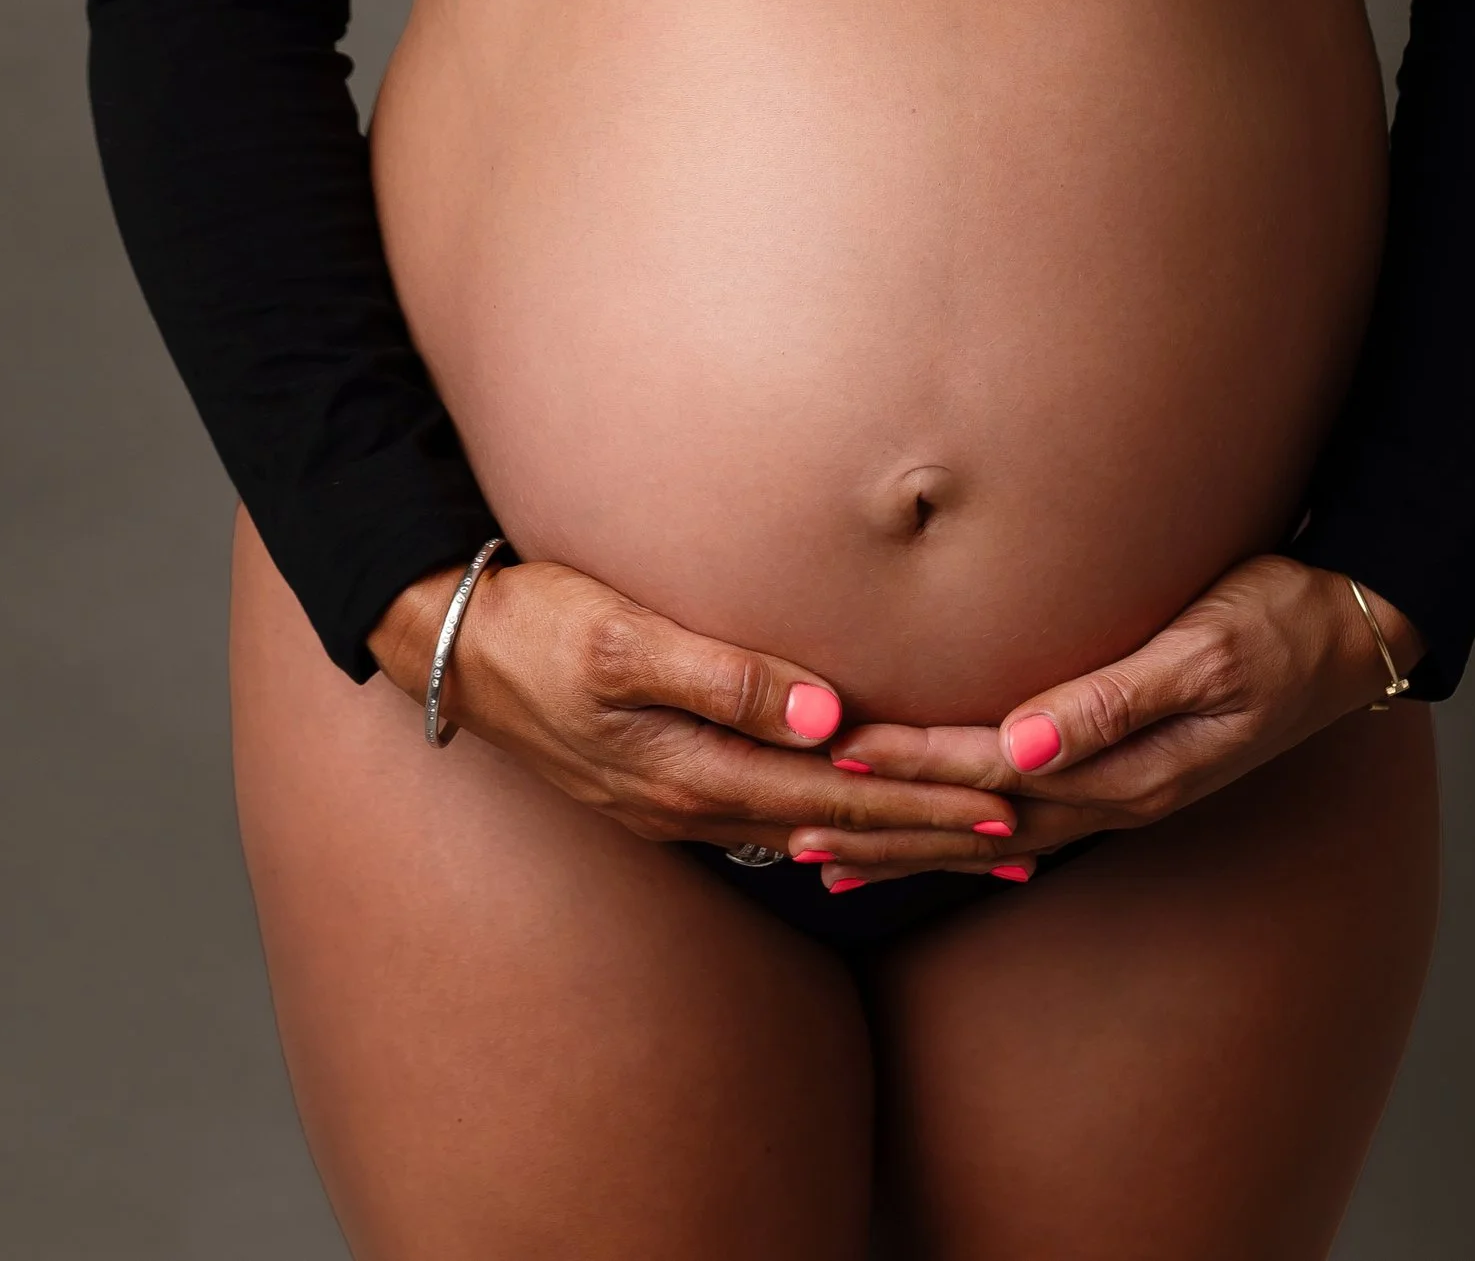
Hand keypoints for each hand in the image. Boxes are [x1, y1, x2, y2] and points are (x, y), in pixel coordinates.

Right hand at [369, 558, 1031, 877]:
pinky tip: (858, 832)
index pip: (843, 795)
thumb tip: (830, 715)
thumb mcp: (625, 642)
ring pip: (814, 830)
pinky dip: (836, 827)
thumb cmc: (538, 626)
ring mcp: (680, 802)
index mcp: (697, 771)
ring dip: (896, 840)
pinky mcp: (666, 783)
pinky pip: (775, 816)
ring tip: (968, 847)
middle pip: (842, 827)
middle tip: (1025, 843)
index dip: (928, 801)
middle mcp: (698, 803)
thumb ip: (727, 677)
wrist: (449, 646)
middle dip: (934, 835)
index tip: (1010, 804)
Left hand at [787, 557, 1424, 880]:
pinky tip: (928, 833)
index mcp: (1127, 768)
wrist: (1353, 626)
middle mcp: (1115, 793)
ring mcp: (1121, 789)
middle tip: (789, 832)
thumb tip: (1021, 748)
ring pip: (991, 827)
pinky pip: (1023, 810)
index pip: (990, 775)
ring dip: (910, 839)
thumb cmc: (1281, 620)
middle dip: (884, 827)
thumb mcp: (1206, 650)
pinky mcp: (1125, 768)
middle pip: (976, 822)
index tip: (834, 761)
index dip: (910, 769)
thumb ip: (1112, 700)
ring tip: (827, 853)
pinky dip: (963, 823)